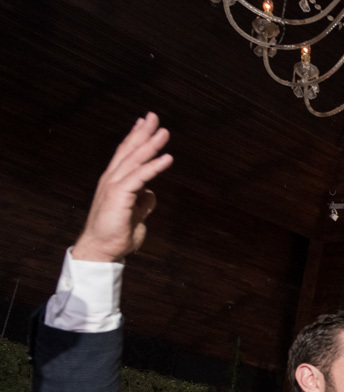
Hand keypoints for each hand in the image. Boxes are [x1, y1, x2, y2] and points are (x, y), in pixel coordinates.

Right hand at [73, 114, 174, 262]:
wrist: (102, 249)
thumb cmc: (116, 233)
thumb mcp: (136, 215)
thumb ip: (143, 202)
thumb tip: (150, 193)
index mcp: (115, 182)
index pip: (126, 155)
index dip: (136, 138)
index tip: (144, 124)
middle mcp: (112, 179)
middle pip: (129, 151)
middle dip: (142, 133)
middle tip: (153, 116)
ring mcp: (114, 185)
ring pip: (135, 160)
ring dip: (150, 144)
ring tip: (163, 131)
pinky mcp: (119, 195)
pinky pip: (140, 177)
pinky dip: (154, 166)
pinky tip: (166, 157)